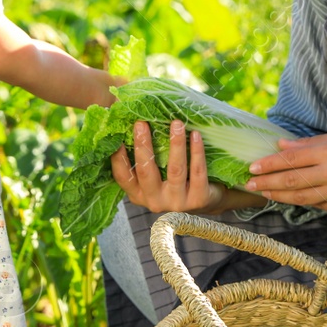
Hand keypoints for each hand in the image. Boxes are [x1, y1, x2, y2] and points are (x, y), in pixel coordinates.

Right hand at [111, 120, 229, 214]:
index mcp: (139, 195)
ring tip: (176, 123)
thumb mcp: (157, 176)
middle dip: (143, 146)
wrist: (208, 202)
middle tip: (141, 123)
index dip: (119, 159)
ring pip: (175, 170)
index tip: (117, 138)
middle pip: (146, 172)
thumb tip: (133, 125)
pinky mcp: (198, 200)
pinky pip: (198, 172)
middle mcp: (155, 202)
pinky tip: (195, 135)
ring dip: (176, 144)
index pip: (124, 178)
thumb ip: (146, 158)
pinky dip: (197, 151)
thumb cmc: (178, 182)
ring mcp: (177, 202)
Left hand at [242, 132, 326, 213]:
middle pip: (291, 181)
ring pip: (299, 197)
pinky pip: (313, 204)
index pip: (292, 159)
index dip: (270, 164)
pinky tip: (284, 198)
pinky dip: (297, 201)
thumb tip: (280, 145)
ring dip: (277, 196)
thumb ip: (308, 144)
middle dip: (267, 182)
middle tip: (249, 184)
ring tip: (262, 192)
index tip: (252, 166)